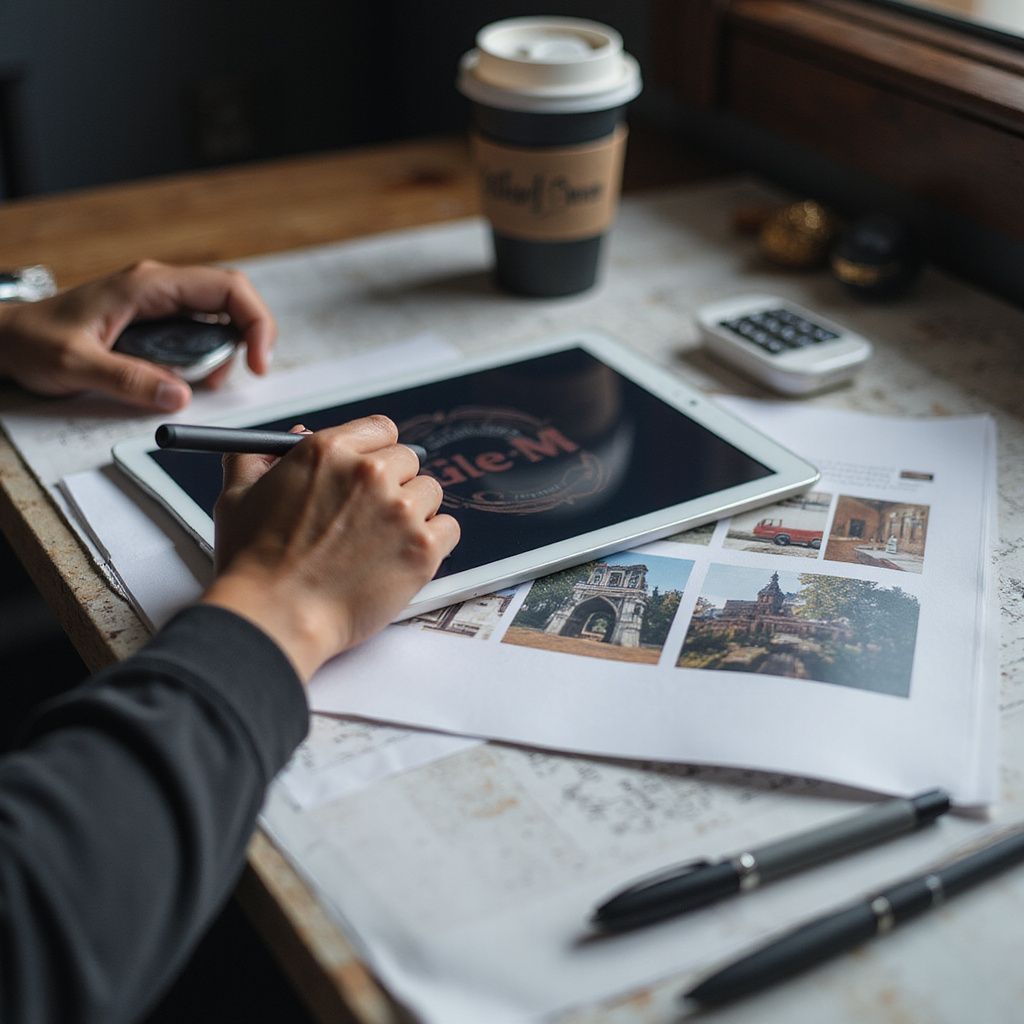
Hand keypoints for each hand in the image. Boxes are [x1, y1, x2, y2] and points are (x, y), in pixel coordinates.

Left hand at [0, 260, 274, 410]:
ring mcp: (159, 302)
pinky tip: (187, 378)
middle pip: (233, 300)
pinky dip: (206, 357)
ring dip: (225, 352)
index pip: (228, 288)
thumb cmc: (33, 340)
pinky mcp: (156, 320)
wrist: (7, 337)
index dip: (256, 323)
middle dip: (249, 339)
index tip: (258, 362)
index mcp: (147, 285)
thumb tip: (180, 396)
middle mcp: (159, 287)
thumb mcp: (75, 365)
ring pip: (220, 318)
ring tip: (202, 382)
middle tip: (240, 375)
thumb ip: (128, 380)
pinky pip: (199, 332)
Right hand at [201, 415, 459, 680]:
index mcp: (329, 450)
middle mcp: (370, 473)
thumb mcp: (237, 495)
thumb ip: (261, 456)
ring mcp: (401, 510)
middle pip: (409, 460)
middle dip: (394, 484)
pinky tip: (403, 557)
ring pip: (430, 493)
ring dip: (413, 512)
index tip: (372, 471)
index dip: (376, 452)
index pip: (381, 430)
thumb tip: (295, 435)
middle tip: (371, 516)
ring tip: (381, 542)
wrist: (276, 618)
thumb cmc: (253, 564)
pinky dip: (433, 541)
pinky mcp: (423, 548)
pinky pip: (449, 529)